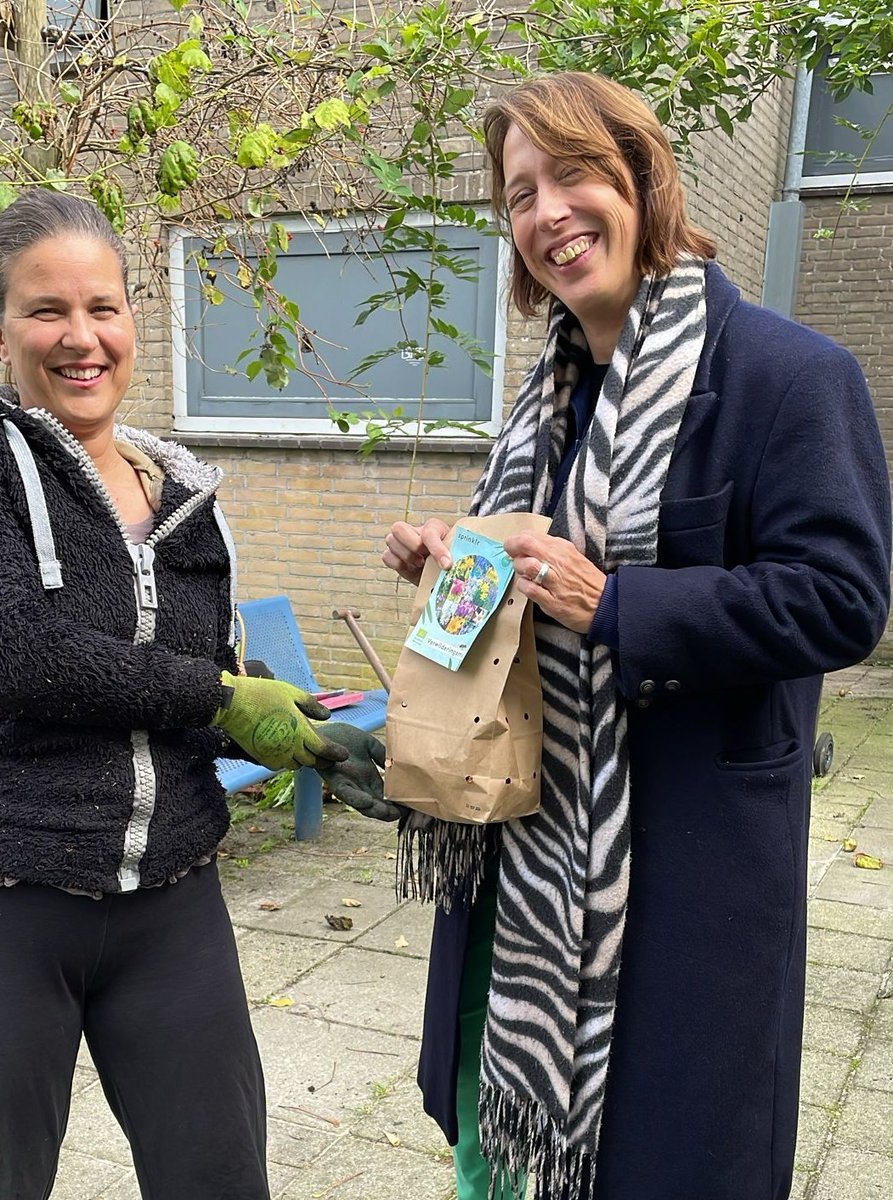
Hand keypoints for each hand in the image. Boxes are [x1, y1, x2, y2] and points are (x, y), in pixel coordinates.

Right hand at [212, 672, 348, 770]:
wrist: (233, 703)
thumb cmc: (263, 694)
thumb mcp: (291, 692)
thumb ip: (311, 706)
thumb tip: (327, 716)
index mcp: (299, 730)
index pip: (323, 749)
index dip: (335, 754)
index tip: (343, 755)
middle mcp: (289, 746)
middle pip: (311, 761)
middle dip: (322, 760)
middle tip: (329, 757)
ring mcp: (274, 753)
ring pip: (295, 764)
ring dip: (303, 760)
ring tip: (306, 752)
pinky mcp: (260, 756)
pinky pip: (278, 765)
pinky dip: (285, 761)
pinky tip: (286, 752)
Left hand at [314, 723, 401, 820]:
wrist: (322, 729)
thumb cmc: (343, 737)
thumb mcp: (369, 745)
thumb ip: (382, 755)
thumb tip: (399, 764)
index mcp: (368, 778)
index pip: (385, 795)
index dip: (397, 801)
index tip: (413, 805)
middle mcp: (358, 785)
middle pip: (375, 804)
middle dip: (389, 811)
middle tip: (404, 815)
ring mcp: (346, 784)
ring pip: (361, 804)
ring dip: (376, 810)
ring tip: (391, 814)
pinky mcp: (333, 780)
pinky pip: (345, 793)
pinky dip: (357, 799)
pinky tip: (369, 801)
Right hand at [382, 518, 450, 586]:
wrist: (441, 573)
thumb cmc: (450, 561)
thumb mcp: (456, 555)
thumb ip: (456, 553)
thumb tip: (452, 564)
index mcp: (433, 527)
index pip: (429, 532)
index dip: (437, 549)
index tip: (446, 564)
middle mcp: (414, 531)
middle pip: (399, 528)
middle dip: (413, 546)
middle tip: (424, 561)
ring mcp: (401, 542)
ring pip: (391, 540)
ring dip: (406, 556)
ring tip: (420, 566)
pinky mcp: (393, 556)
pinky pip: (386, 556)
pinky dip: (397, 564)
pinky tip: (411, 569)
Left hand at [503, 532, 606, 634]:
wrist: (606, 604)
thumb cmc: (587, 581)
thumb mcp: (573, 557)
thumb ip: (552, 550)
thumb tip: (529, 545)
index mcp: (563, 548)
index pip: (531, 535)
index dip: (517, 540)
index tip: (515, 546)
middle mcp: (559, 561)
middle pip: (526, 544)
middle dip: (512, 548)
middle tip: (511, 555)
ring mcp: (555, 581)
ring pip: (526, 565)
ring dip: (518, 568)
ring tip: (523, 573)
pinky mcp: (552, 601)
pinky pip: (529, 589)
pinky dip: (523, 586)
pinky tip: (527, 587)